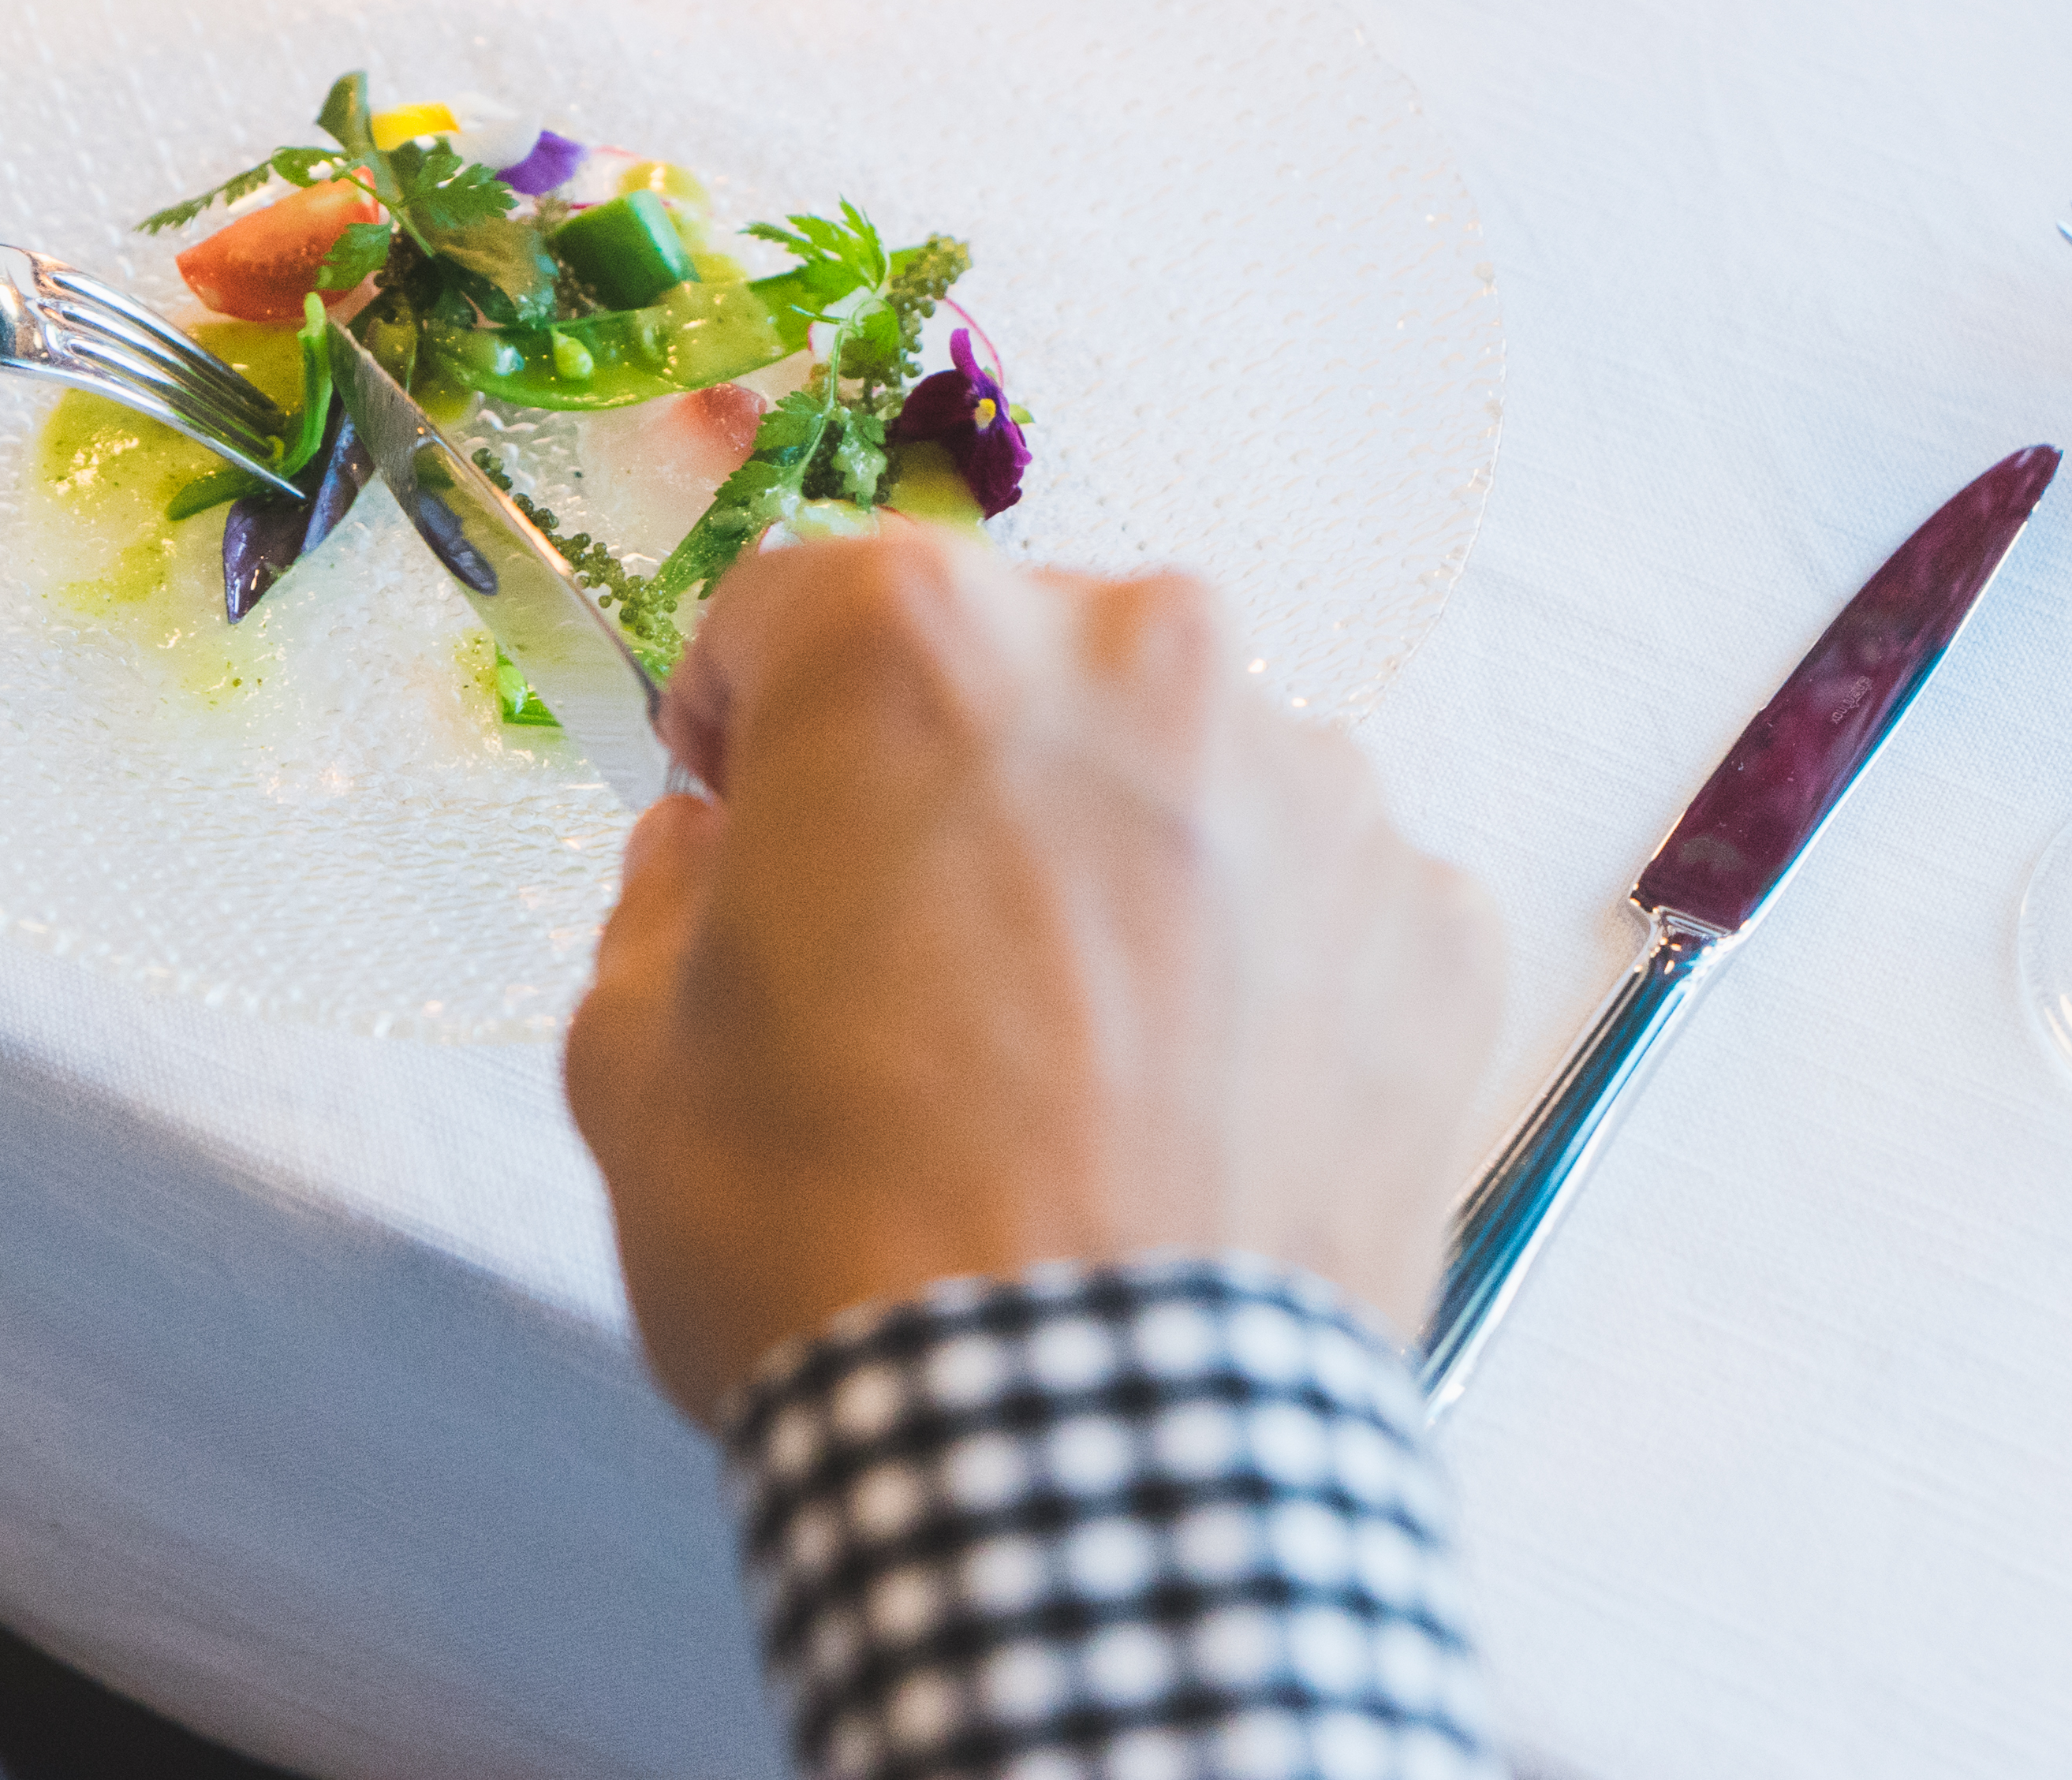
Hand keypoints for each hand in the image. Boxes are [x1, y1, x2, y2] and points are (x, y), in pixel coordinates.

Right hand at [564, 529, 1504, 1416]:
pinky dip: (1261, 971)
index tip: (746, 815)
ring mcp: (1320, 786)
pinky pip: (1320, 899)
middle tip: (909, 952)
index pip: (793, 604)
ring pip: (1181, 773)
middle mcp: (1143, 655)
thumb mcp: (631, 1060)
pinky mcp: (1440, 925)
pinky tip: (1189, 1107)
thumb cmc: (833, 1243)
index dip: (747, 717)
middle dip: (952, 773)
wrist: (1084, 1466)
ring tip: (1068, 1056)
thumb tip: (716, 854)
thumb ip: (661, 898)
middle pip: (1013, 660)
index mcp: (917, 641)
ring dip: (1119, 861)